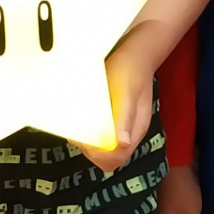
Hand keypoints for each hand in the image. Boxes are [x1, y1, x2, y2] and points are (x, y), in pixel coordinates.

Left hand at [72, 40, 153, 172]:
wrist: (135, 54)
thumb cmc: (130, 71)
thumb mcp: (126, 93)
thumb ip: (125, 118)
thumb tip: (122, 144)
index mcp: (135, 130)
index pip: (116, 158)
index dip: (98, 154)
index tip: (85, 137)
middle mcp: (129, 134)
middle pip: (109, 159)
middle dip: (90, 150)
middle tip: (78, 131)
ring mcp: (123, 128)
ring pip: (103, 150)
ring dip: (88, 143)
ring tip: (78, 125)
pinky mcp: (116, 121)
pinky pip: (102, 137)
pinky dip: (90, 133)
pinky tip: (83, 119)